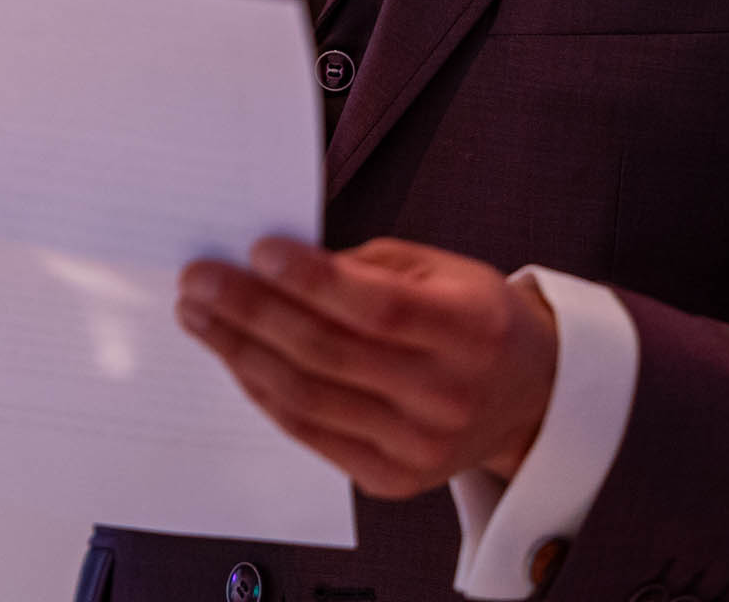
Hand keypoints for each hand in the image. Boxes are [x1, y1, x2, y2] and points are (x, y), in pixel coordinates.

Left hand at [176, 236, 557, 498]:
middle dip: (251, 311)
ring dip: (240, 352)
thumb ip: (366, 267)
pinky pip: (310, 433)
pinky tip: (235, 358)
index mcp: (469, 330)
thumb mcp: (440, 270)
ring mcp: (420, 446)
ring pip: (309, 397)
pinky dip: (263, 393)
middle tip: (198, 280)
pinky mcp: (394, 479)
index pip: (379, 308)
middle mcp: (447, 395)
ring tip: (199, 315)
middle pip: (329, 353)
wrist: (530, 398)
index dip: (313, 280)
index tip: (256, 250)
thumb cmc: (472, 318)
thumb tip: (276, 266)